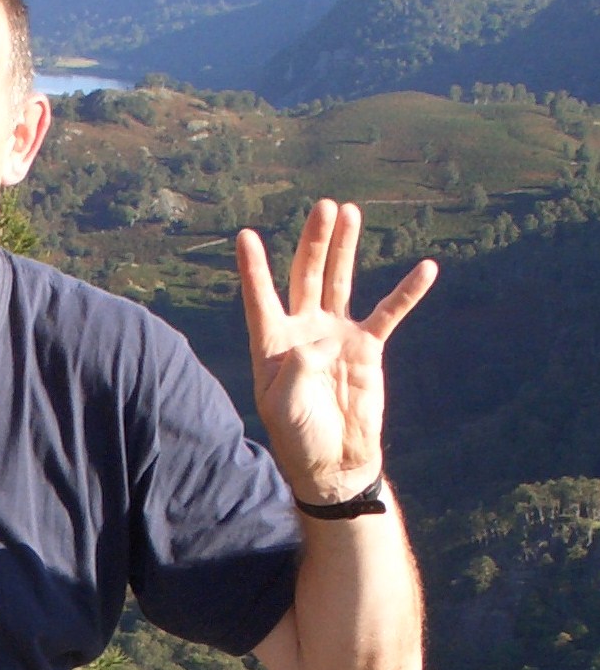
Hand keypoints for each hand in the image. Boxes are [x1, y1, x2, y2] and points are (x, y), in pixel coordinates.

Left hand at [236, 201, 436, 504]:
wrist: (334, 462)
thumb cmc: (299, 437)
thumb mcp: (285, 405)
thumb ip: (298, 368)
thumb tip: (324, 341)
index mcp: (273, 345)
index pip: (261, 299)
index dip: (253, 269)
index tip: (245, 235)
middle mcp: (303, 332)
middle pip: (307, 276)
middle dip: (314, 242)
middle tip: (323, 207)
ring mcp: (336, 335)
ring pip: (340, 281)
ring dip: (345, 248)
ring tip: (349, 212)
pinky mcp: (368, 347)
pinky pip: (389, 312)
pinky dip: (407, 292)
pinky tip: (426, 268)